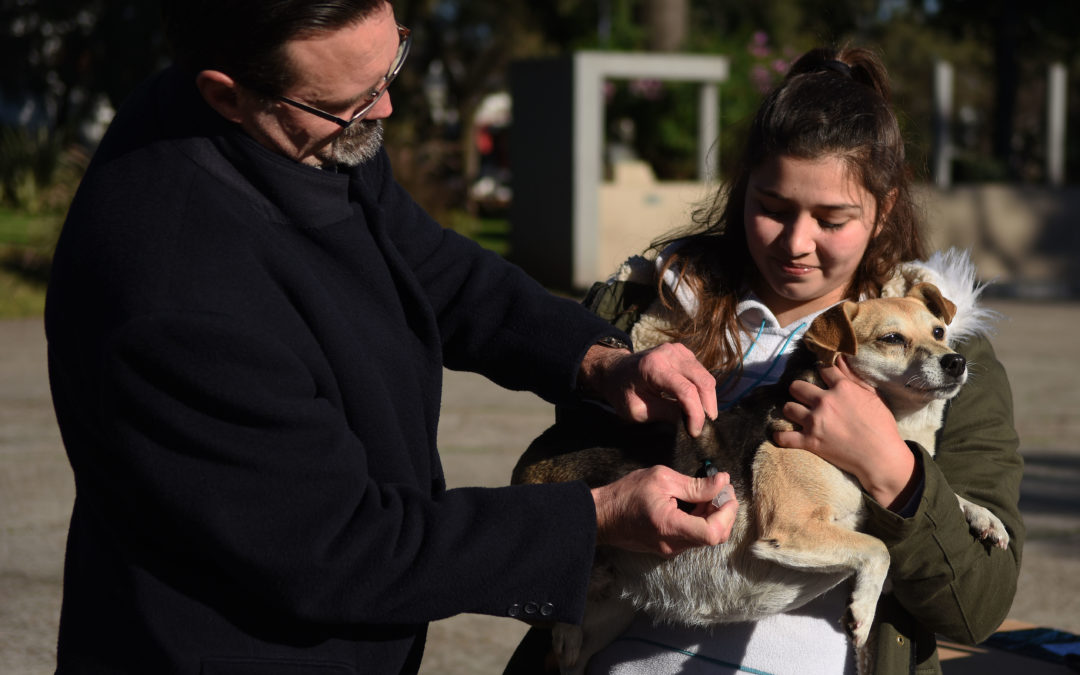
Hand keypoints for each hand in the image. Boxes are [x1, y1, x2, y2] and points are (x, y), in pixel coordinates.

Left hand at [579, 342, 717, 436]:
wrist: (615, 371)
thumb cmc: (622, 393)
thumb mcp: (638, 410)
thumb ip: (666, 414)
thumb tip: (692, 421)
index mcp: (653, 367)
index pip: (686, 391)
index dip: (695, 414)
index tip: (695, 432)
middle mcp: (668, 353)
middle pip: (703, 382)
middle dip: (707, 408)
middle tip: (703, 428)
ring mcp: (678, 350)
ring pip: (706, 378)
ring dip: (707, 400)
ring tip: (699, 418)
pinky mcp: (684, 352)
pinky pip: (702, 373)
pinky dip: (702, 391)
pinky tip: (695, 403)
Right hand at [592, 466, 737, 556]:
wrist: (602, 515)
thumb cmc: (627, 494)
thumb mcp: (662, 479)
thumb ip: (695, 484)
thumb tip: (722, 482)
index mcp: (671, 526)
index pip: (713, 532)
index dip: (728, 514)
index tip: (727, 493)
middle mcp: (673, 544)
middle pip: (714, 537)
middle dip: (724, 513)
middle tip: (722, 489)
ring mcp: (670, 549)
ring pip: (705, 538)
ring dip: (713, 516)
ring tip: (708, 493)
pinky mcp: (667, 548)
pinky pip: (693, 538)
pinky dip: (701, 521)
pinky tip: (695, 503)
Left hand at [773, 356, 920, 510]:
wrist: (881, 457)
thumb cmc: (882, 425)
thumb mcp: (872, 395)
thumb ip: (853, 376)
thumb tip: (840, 357)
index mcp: (842, 388)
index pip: (822, 369)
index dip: (820, 370)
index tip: (820, 376)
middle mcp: (825, 402)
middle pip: (796, 386)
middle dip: (799, 390)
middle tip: (803, 396)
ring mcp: (815, 422)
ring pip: (788, 408)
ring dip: (791, 410)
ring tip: (797, 414)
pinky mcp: (810, 441)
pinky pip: (784, 437)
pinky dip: (780, 436)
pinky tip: (781, 434)